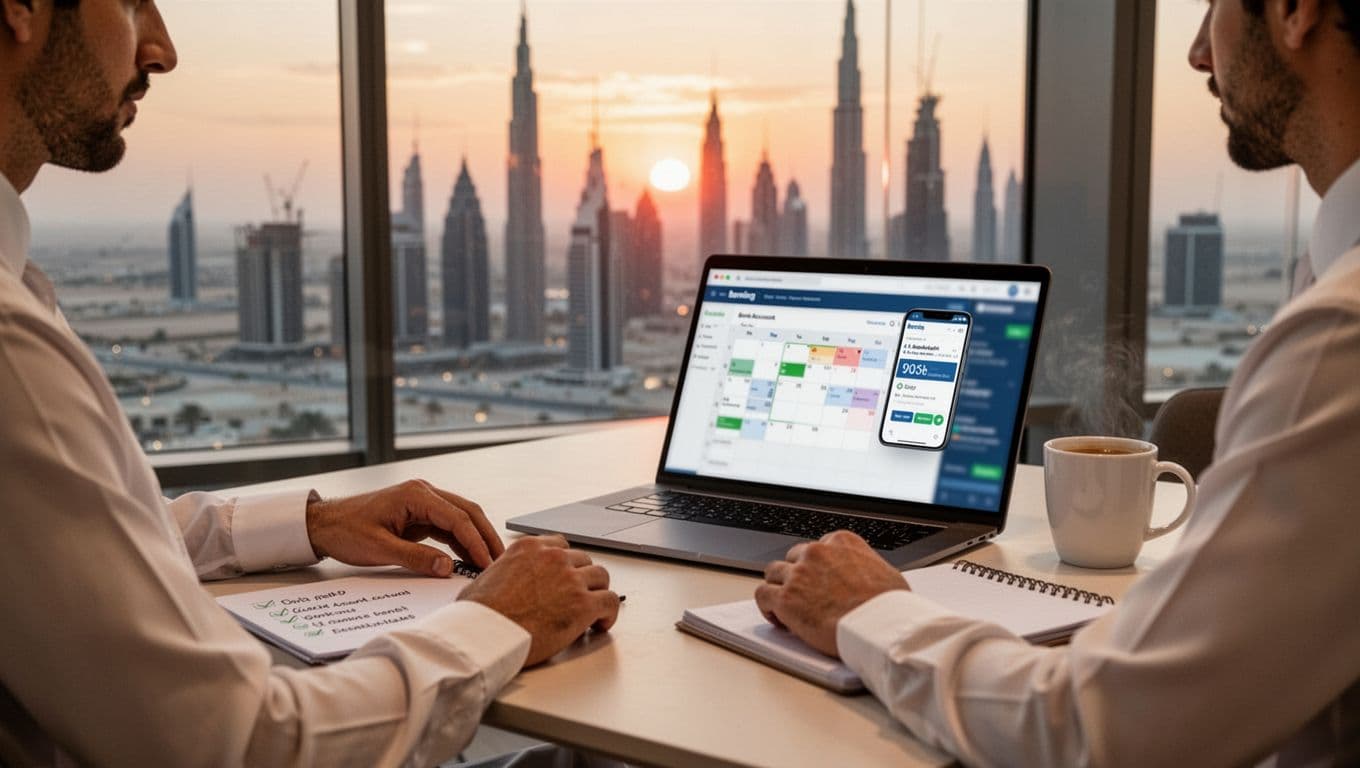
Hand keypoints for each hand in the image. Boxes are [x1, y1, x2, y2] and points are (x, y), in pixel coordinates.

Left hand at [305, 479, 504, 577]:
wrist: (324, 524)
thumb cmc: (346, 531)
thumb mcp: (380, 549)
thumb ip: (416, 558)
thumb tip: (448, 568)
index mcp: (415, 495)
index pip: (457, 518)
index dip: (476, 542)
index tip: (488, 563)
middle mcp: (424, 493)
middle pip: (467, 512)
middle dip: (486, 537)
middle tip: (501, 561)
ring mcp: (423, 502)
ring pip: (461, 518)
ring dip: (476, 539)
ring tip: (491, 562)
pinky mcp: (420, 514)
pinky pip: (448, 526)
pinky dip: (461, 541)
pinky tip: (470, 558)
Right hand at [459, 535, 620, 666]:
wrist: (483, 635)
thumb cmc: (479, 614)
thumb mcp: (485, 578)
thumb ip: (503, 571)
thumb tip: (501, 581)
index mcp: (530, 548)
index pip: (561, 545)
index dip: (566, 563)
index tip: (566, 576)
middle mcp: (553, 558)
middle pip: (583, 560)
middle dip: (582, 579)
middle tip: (577, 597)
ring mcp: (570, 580)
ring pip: (601, 577)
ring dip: (597, 593)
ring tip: (592, 611)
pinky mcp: (582, 604)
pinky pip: (610, 601)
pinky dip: (609, 613)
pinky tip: (600, 623)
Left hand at [755, 531, 907, 656]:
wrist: (879, 627)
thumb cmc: (888, 607)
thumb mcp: (887, 574)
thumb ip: (867, 567)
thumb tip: (869, 578)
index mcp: (841, 542)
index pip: (816, 547)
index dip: (814, 567)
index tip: (817, 580)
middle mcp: (816, 552)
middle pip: (793, 558)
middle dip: (796, 575)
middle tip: (803, 595)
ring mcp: (798, 573)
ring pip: (774, 573)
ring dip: (779, 588)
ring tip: (786, 606)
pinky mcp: (785, 598)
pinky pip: (763, 594)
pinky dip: (767, 606)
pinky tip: (778, 618)